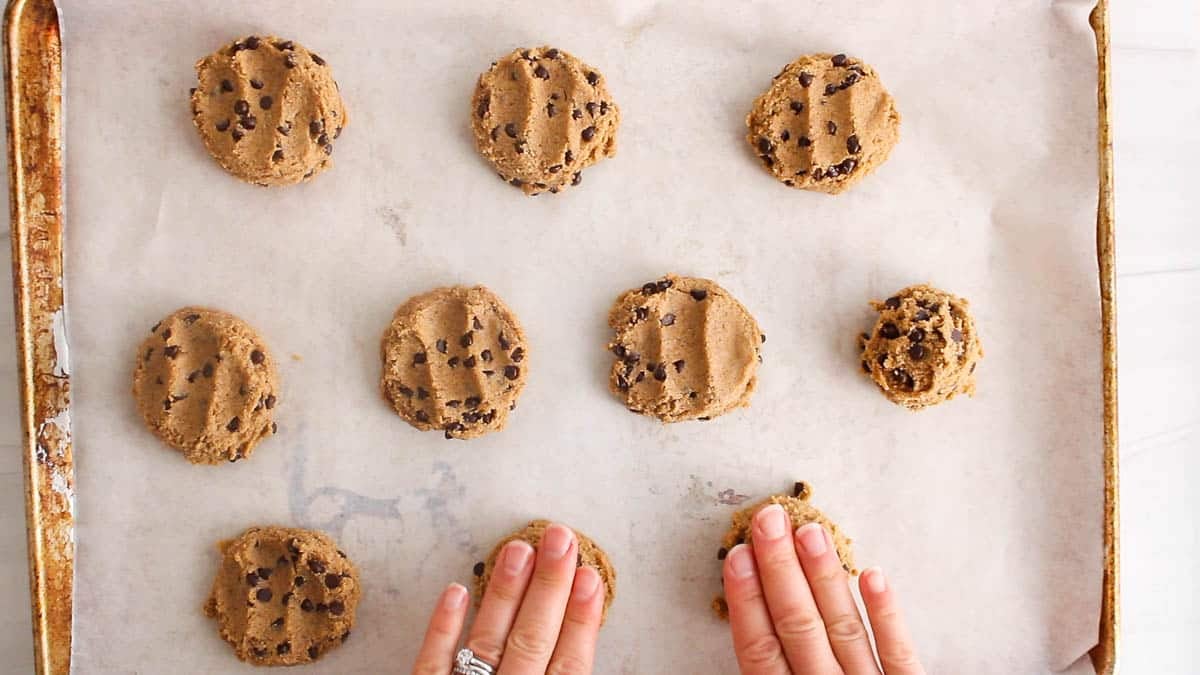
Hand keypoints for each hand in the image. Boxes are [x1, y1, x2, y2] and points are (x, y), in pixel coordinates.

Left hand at [413, 523, 604, 674]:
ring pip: (487, 643)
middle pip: (532, 641)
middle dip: (549, 586)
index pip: (569, 665)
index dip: (581, 619)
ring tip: (517, 550)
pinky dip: (443, 628)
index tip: (590, 576)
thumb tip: (579, 634)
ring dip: (505, 594)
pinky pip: (432, 663)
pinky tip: (456, 591)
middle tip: (560, 539)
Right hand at [723, 504, 924, 673]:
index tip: (739, 555)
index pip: (760, 650)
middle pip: (798, 627)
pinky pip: (898, 655)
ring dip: (825, 577)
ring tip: (811, 531)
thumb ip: (771, 671)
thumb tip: (750, 616)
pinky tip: (872, 575)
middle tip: (770, 520)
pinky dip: (885, 615)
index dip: (747, 600)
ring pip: (843, 629)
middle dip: (781, 568)